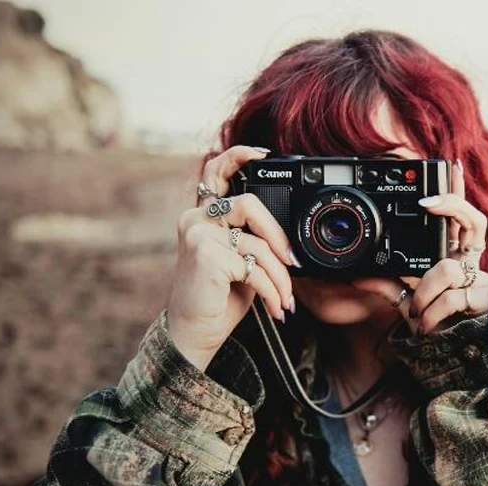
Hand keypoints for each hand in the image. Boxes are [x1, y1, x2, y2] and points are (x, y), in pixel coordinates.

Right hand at [167, 145, 301, 370]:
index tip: (263, 153)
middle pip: (249, 204)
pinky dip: (272, 290)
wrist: (194, 332)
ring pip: (258, 244)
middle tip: (293, 263)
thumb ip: (252, 239)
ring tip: (286, 299)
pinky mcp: (206, 256)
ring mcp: (198, 235)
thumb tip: (288, 240)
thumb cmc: (219, 297)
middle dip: (279, 237)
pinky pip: (255, 268)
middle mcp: (196, 219)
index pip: (215, 172)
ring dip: (281, 277)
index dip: (238, 155)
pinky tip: (275, 307)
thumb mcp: (240, 261)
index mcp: (204, 215)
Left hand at [352, 159, 487, 335]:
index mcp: (455, 257)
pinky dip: (431, 313)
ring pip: (449, 267)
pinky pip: (452, 297)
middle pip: (475, 221)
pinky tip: (425, 325)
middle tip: (426, 203)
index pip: (462, 217)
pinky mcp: (486, 301)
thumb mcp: (407, 301)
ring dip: (424, 291)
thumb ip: (386, 286)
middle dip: (451, 205)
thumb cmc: (437, 324)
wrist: (457, 358)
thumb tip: (355, 276)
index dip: (459, 191)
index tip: (452, 166)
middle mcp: (471, 264)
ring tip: (416, 311)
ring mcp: (481, 281)